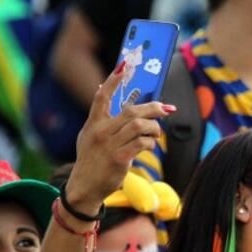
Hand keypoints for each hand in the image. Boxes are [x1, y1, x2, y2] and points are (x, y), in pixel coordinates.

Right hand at [63, 63, 173, 212]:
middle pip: (131, 111)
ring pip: (140, 125)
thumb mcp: (88, 137)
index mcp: (93, 124)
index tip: (123, 65)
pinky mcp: (119, 159)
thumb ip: (100, 119)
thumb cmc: (91, 160)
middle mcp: (100, 132)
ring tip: (156, 133)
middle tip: (167, 109)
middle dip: (153, 108)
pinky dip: (151, 143)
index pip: (101, 97)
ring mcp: (109, 145)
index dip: (112, 80)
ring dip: (154, 128)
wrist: (85, 187)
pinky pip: (142, 143)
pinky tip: (150, 146)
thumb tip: (103, 93)